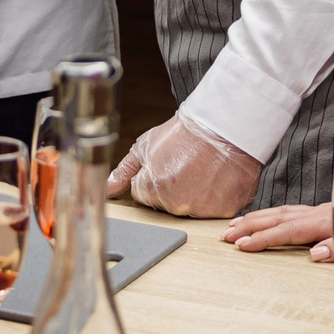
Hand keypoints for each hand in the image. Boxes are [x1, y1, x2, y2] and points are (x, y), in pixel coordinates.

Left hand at [105, 113, 261, 217]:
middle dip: (170, 188)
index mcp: (154, 188)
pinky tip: (216, 177)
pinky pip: (214, 209)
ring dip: (193, 194)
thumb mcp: (146, 146)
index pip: (141, 194)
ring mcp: (203, 209)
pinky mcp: (225, 209)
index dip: (151, 177)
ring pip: (189, 208)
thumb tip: (107, 189)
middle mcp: (177, 204)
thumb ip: (124, 171)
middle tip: (185, 165)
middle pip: (164, 204)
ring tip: (201, 170)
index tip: (166, 164)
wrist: (224, 124)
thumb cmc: (186, 132)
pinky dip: (215, 197)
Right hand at [222, 201, 333, 261]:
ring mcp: (314, 211)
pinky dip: (268, 214)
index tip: (243, 244)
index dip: (264, 237)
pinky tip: (258, 218)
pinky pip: (285, 211)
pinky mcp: (316, 211)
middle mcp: (314, 214)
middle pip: (276, 218)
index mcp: (322, 223)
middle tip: (226, 236)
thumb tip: (314, 254)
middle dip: (249, 226)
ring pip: (278, 212)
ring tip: (232, 226)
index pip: (286, 231)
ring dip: (254, 218)